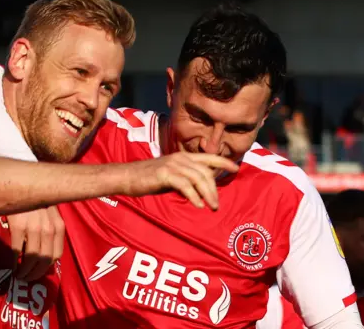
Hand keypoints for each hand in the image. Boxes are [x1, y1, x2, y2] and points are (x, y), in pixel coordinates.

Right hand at [7, 206, 64, 281]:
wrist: (20, 181)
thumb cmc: (35, 200)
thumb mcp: (49, 214)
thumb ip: (50, 231)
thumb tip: (44, 256)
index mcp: (58, 226)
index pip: (56, 255)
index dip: (47, 268)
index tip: (38, 273)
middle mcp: (48, 228)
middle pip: (44, 259)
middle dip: (35, 273)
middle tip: (26, 278)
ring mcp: (34, 226)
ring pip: (31, 257)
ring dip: (24, 270)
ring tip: (19, 274)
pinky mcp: (18, 225)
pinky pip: (16, 250)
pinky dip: (14, 261)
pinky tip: (11, 265)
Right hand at [124, 152, 238, 209]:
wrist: (127, 177)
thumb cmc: (148, 179)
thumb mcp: (170, 176)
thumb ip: (185, 179)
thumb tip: (200, 190)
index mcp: (183, 156)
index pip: (208, 157)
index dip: (223, 162)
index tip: (236, 169)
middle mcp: (180, 158)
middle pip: (205, 172)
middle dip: (214, 189)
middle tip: (216, 204)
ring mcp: (172, 165)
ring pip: (198, 178)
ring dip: (207, 194)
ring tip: (211, 207)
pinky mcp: (164, 174)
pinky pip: (185, 185)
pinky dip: (194, 196)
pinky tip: (197, 205)